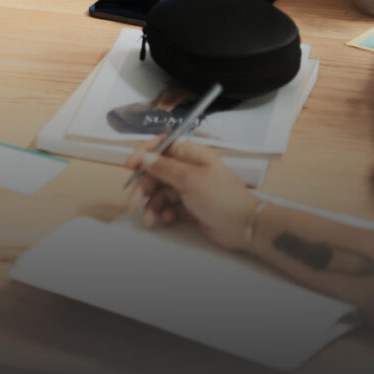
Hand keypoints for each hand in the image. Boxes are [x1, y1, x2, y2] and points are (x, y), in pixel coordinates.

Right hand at [125, 137, 257, 250]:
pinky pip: (168, 206)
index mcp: (190, 155)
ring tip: (149, 221)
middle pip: (156, 172)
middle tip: (133, 204)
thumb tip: (143, 156)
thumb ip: (164, 167)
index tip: (130, 166)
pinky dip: (164, 213)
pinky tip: (168, 220)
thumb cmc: (219, 196)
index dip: (144, 154)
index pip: (162, 146)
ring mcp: (188, 188)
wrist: (244, 227)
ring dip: (151, 205)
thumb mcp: (189, 179)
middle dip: (144, 188)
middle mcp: (187, 169)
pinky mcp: (188, 206)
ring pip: (160, 192)